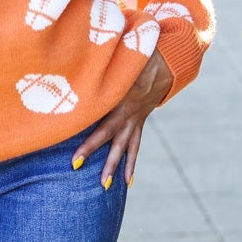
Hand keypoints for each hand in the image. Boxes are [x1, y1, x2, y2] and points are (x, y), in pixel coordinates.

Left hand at [73, 48, 171, 187]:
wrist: (167, 63)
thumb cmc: (137, 56)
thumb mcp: (121, 57)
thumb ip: (103, 62)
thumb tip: (79, 60)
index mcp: (122, 96)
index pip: (103, 122)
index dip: (90, 141)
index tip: (75, 157)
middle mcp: (129, 111)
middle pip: (110, 135)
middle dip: (93, 151)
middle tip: (77, 167)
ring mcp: (136, 119)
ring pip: (124, 146)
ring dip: (115, 165)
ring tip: (106, 185)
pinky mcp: (139, 123)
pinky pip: (135, 145)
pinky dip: (131, 163)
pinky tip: (128, 181)